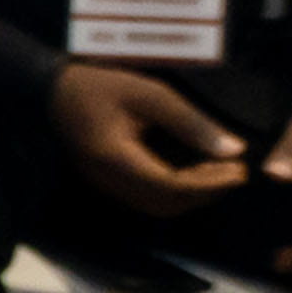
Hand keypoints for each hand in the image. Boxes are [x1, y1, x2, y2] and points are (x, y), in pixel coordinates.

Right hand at [48, 62, 247, 217]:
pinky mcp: (106, 181)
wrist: (51, 91)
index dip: (210, 184)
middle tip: (235, 171)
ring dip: (192, 195)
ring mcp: (104, 184)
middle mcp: (108, 179)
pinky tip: (191, 172)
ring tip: (218, 171)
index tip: (241, 169)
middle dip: (206, 193)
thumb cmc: (99, 86)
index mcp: (117, 157)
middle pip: (166, 204)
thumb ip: (191, 122)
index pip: (172, 186)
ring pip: (157, 206)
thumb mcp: (150, 94)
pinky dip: (175, 192)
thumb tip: (233, 150)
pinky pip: (146, 198)